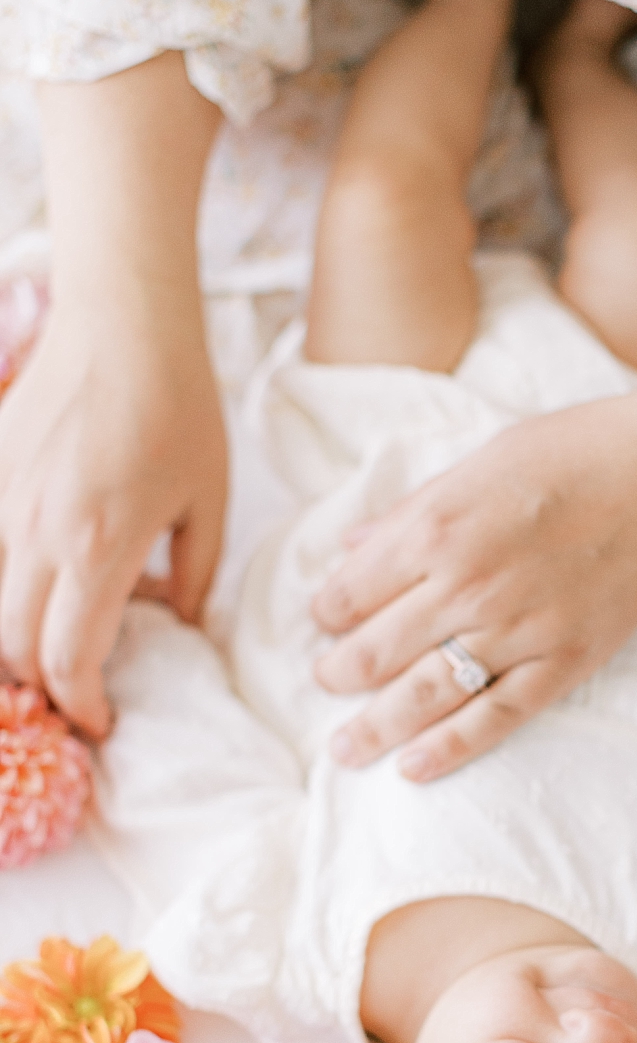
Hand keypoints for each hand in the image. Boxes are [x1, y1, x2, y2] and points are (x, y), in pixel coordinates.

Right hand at [5, 54, 226, 735]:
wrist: (122, 320)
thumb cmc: (179, 407)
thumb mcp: (210, 501)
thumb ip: (193, 575)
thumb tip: (176, 623)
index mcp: (100, 549)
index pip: (71, 661)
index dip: (84, 706)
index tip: (103, 722)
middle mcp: (38, 534)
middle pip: (16, 647)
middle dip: (44, 688)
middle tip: (75, 700)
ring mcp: (4, 504)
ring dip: (18, 641)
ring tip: (54, 654)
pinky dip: (13, 584)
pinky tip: (47, 581)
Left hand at [312, 394, 636, 777]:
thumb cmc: (577, 450)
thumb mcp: (480, 461)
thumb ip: (415, 510)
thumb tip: (354, 546)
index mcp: (439, 528)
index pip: (354, 590)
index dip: (328, 610)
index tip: (325, 619)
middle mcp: (468, 587)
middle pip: (376, 652)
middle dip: (338, 673)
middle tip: (326, 680)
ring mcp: (518, 632)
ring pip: (424, 695)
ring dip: (374, 727)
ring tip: (344, 749)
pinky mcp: (564, 663)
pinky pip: (495, 718)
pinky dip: (450, 748)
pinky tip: (413, 768)